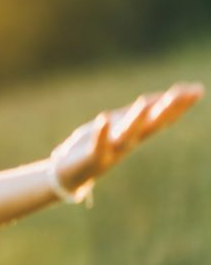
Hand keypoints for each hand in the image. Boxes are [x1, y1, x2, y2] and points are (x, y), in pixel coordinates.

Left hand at [53, 82, 204, 191]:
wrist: (68, 175)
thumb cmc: (94, 145)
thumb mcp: (116, 126)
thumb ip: (137, 114)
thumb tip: (159, 97)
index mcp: (135, 133)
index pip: (161, 117)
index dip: (179, 104)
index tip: (197, 89)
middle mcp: (128, 142)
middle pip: (152, 125)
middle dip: (168, 109)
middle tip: (186, 93)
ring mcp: (111, 151)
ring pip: (128, 135)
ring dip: (136, 120)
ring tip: (143, 102)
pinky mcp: (92, 159)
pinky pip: (98, 147)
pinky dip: (101, 134)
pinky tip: (103, 119)